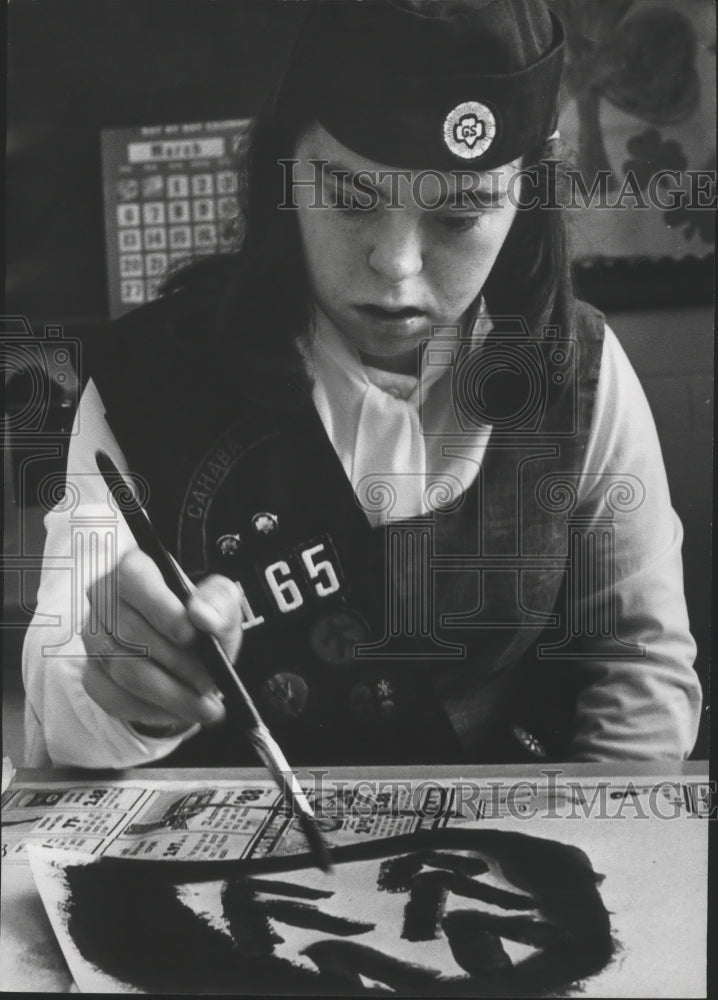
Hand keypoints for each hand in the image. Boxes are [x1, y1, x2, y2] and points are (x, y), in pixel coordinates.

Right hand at [80, 548, 242, 735]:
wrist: (190, 656)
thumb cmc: (202, 622)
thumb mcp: (221, 604)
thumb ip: (218, 603)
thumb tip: (202, 615)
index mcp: (133, 570)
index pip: (133, 580)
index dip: (161, 608)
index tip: (191, 634)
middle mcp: (104, 601)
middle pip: (133, 633)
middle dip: (178, 663)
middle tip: (210, 681)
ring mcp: (94, 640)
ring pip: (126, 671)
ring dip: (170, 693)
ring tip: (204, 704)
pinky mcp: (93, 675)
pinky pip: (116, 699)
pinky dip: (153, 710)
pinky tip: (179, 711)